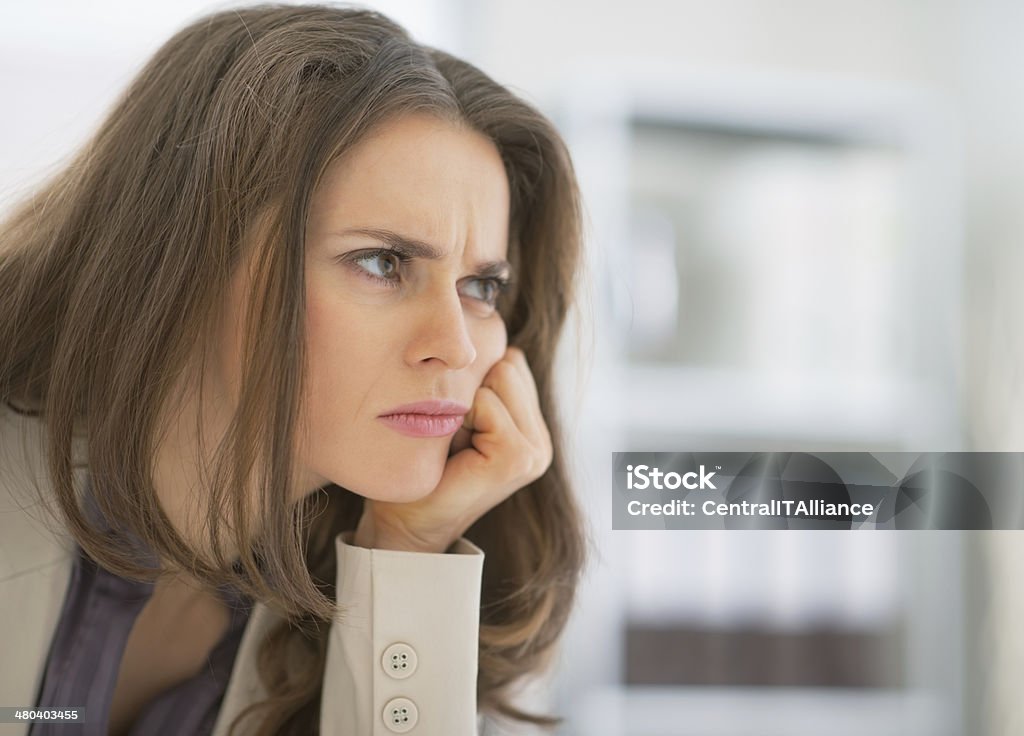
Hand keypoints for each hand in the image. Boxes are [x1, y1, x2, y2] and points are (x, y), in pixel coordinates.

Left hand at [354, 346, 552, 551]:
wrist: (403, 519)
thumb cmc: (419, 462)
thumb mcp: (454, 410)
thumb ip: (477, 378)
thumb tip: (477, 317)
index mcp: (529, 424)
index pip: (510, 358)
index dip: (472, 379)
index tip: (455, 423)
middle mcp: (540, 438)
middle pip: (507, 362)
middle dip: (471, 387)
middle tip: (453, 433)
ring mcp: (536, 451)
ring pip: (499, 375)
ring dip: (465, 402)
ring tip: (454, 442)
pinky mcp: (519, 459)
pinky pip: (487, 402)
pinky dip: (463, 418)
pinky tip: (456, 451)